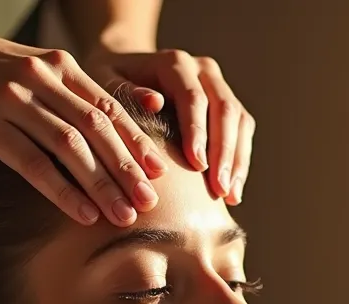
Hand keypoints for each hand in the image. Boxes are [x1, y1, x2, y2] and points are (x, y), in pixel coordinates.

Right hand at [0, 21, 168, 225]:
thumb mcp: (32, 69)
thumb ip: (71, 92)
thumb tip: (115, 120)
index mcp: (59, 67)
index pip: (108, 108)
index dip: (136, 141)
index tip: (160, 172)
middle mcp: (41, 81)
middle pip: (97, 130)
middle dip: (128, 169)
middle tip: (151, 202)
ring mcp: (13, 102)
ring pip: (70, 148)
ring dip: (102, 185)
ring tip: (123, 215)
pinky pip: (33, 164)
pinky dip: (62, 191)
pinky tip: (82, 213)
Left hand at [81, 49, 254, 204]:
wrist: (124, 72)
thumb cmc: (109, 85)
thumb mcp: (106, 86)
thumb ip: (126, 94)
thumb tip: (155, 102)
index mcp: (175, 63)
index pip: (193, 97)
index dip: (198, 132)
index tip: (197, 166)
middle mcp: (203, 70)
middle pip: (225, 109)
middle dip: (224, 152)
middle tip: (219, 189)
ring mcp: (218, 86)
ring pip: (240, 121)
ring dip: (237, 160)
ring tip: (230, 196)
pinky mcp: (227, 105)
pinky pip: (242, 131)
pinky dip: (240, 161)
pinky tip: (233, 191)